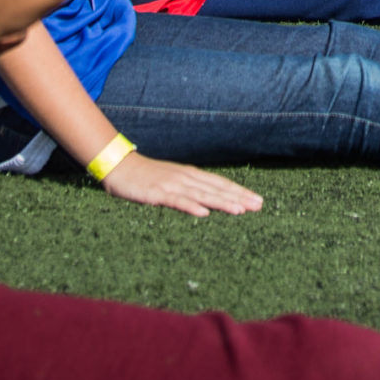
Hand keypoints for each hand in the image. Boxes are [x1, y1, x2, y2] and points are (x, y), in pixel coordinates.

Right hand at [100, 152, 261, 217]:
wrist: (119, 166)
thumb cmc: (146, 175)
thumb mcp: (172, 180)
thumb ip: (189, 189)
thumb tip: (208, 200)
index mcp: (191, 175)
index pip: (220, 184)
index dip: (239, 192)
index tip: (257, 200)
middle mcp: (186, 178)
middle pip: (216, 188)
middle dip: (239, 197)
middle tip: (259, 205)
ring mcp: (172, 185)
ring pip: (202, 195)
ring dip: (222, 202)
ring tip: (240, 210)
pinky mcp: (157, 193)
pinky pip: (177, 201)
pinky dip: (191, 206)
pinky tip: (204, 213)